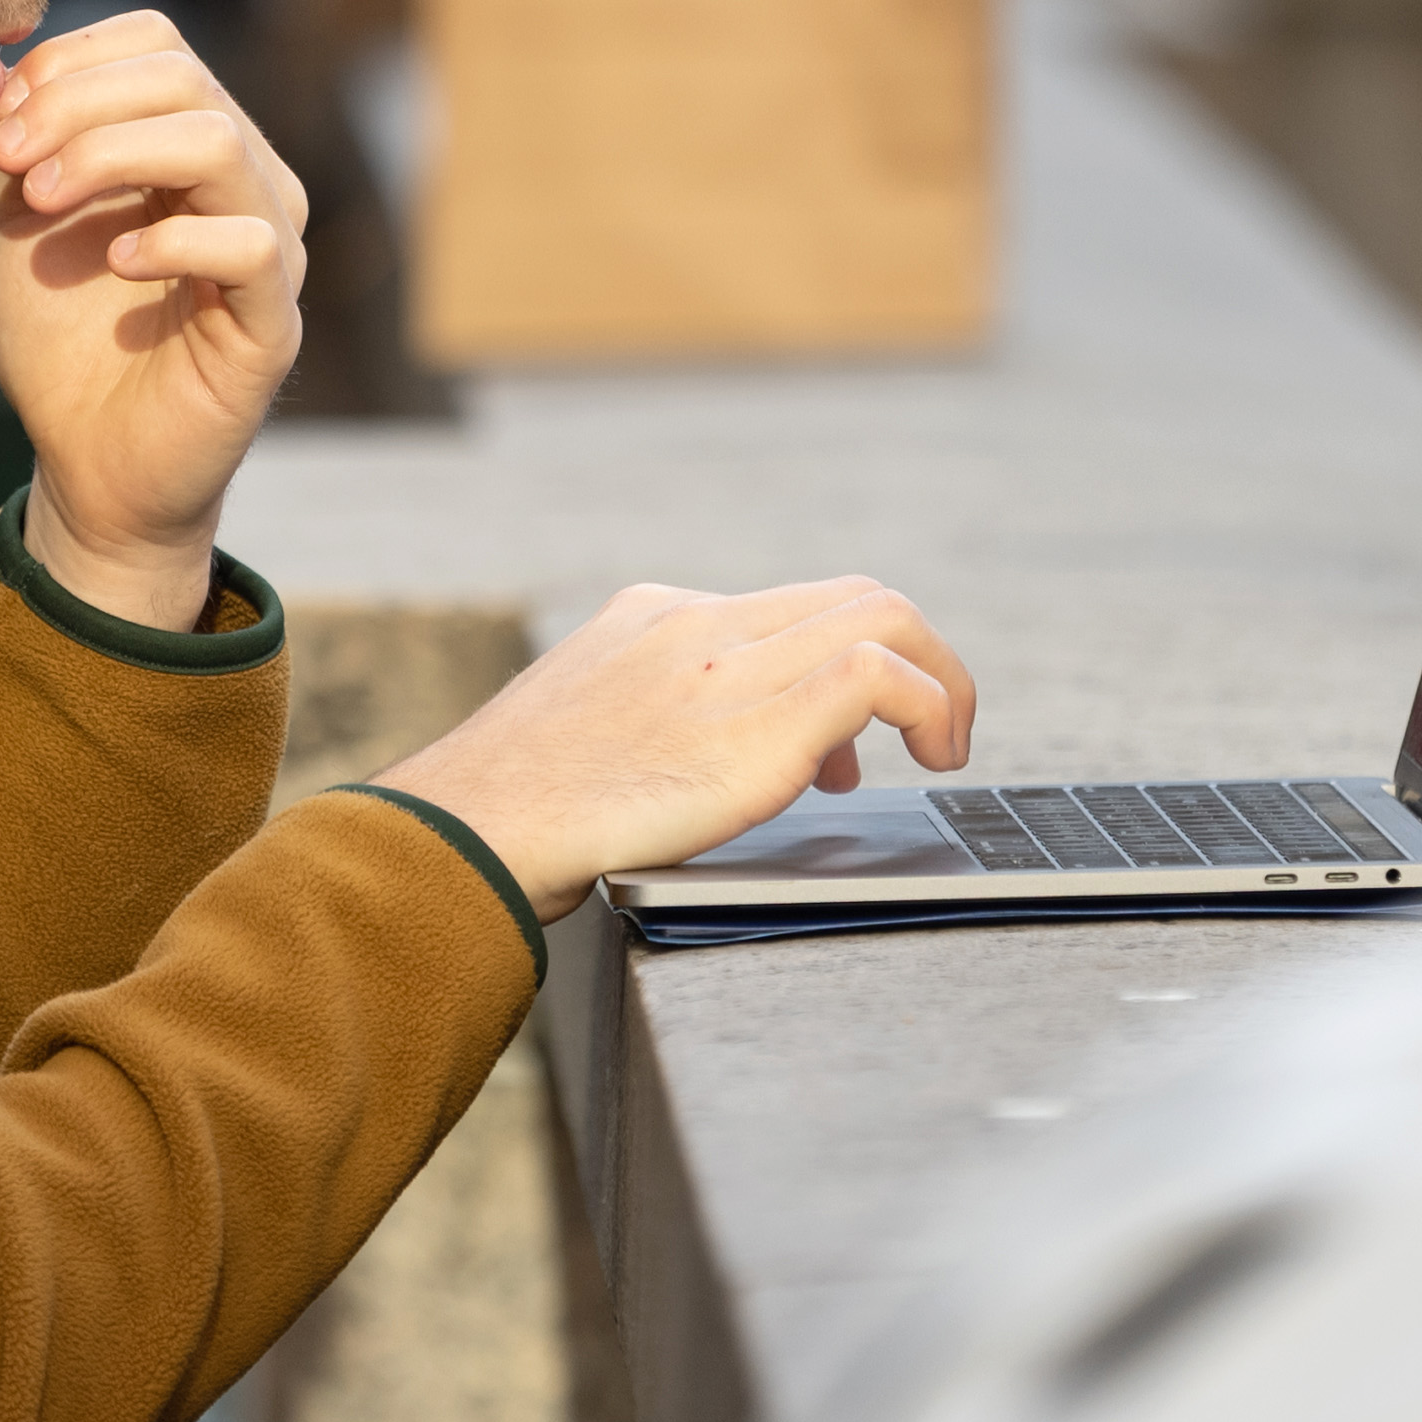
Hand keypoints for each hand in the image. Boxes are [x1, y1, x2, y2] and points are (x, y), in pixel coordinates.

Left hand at [0, 11, 309, 628]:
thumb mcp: (24, 225)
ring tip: (42, 201)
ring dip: (111, 155)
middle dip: (78, 105)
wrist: (88, 466)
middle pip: (184, 80)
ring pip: (218, 143)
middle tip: (7, 159)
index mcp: (190, 145)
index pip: (158, 46)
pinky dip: (171, 239)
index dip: (73, 62)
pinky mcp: (275, 321)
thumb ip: (21, 144)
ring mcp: (271, 248)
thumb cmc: (63, 343)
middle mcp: (246, 181)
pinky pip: (250, 245)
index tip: (2, 120)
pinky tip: (115, 264)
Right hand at [372, 579, 978, 921]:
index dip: (845, 660)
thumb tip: (706, 769)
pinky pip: (879, 672)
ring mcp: (728, 666)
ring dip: (940, 678)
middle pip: (850, 594)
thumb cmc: (515, 812)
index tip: (846, 747)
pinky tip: (937, 750)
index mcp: (654, 618)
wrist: (473, 827)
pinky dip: (931, 700)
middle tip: (932, 733)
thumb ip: (652, 723)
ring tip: (947, 745)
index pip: (786, 607)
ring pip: (880, 613)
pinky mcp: (759, 724)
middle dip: (915, 655)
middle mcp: (698, 624)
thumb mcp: (584, 729)